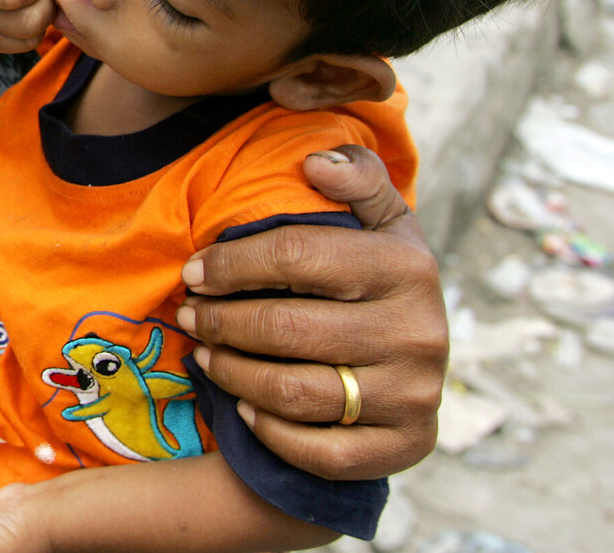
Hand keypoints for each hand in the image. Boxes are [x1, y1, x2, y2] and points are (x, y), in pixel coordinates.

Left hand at [178, 145, 446, 481]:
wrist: (424, 359)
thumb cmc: (379, 278)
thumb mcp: (381, 221)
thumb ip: (357, 177)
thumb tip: (315, 162)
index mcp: (407, 267)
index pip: (296, 256)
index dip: (231, 263)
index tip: (193, 271)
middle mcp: (418, 333)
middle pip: (285, 329)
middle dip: (220, 321)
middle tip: (189, 315)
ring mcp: (414, 396)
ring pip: (293, 391)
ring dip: (232, 373)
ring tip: (204, 353)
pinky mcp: (405, 447)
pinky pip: (321, 451)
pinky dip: (270, 431)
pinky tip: (243, 406)